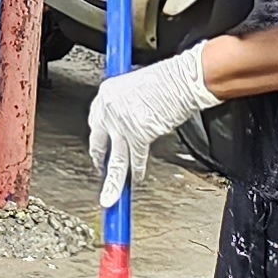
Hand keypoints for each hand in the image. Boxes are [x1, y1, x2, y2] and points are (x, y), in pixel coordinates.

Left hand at [87, 44, 219, 207]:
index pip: (95, 121)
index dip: (98, 138)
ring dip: (112, 182)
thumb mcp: (136, 86)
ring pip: (114, 159)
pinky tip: (137, 179)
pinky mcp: (138, 134)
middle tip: (100, 170)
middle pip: (99, 142)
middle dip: (99, 160)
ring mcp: (122, 124)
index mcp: (107, 93)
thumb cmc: (166, 79)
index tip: (100, 147)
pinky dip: (137, 171)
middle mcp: (109, 109)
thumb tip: (128, 119)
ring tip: (109, 198)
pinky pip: (135, 158)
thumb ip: (126, 105)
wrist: (182, 79)